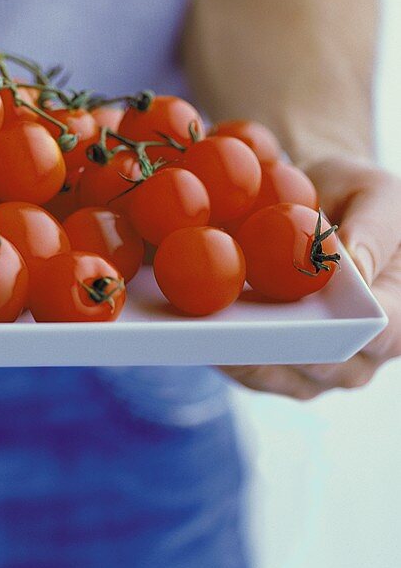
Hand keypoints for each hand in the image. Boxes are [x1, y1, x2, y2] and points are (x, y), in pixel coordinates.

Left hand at [223, 156, 400, 398]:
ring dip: (237, 355)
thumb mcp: (375, 192)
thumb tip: (356, 266)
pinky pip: (242, 368)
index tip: (305, 318)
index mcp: (400, 314)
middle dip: (279, 347)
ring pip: (276, 375)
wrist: (312, 204)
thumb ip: (374, 227)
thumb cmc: (355, 197)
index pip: (381, 334)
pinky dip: (215, 349)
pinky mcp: (269, 363)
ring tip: (201, 331)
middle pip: (322, 365)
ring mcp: (314, 367)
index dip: (345, 332)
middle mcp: (361, 354)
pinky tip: (187, 326)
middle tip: (239, 329)